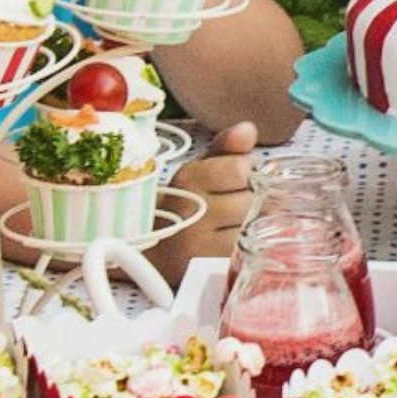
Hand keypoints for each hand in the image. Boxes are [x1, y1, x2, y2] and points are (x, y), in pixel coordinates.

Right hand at [149, 124, 257, 285]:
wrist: (144, 253)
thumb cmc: (179, 206)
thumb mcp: (197, 171)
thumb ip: (226, 149)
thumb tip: (248, 129)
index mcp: (188, 181)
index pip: (240, 169)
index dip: (244, 173)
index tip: (235, 179)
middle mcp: (191, 211)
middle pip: (250, 199)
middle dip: (250, 200)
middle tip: (234, 205)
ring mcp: (199, 245)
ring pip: (251, 226)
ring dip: (251, 224)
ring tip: (232, 224)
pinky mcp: (208, 269)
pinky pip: (246, 251)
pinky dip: (247, 246)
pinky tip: (233, 242)